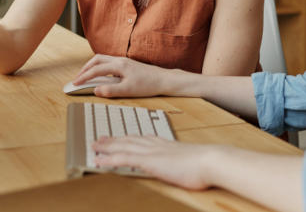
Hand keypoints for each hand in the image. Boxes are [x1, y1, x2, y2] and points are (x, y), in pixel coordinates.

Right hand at [72, 54, 169, 97]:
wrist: (164, 80)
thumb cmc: (148, 85)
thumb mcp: (128, 90)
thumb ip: (110, 90)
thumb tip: (96, 90)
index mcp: (119, 65)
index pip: (96, 70)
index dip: (83, 77)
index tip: (75, 83)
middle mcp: (120, 60)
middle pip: (96, 59)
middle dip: (85, 68)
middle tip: (78, 78)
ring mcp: (124, 61)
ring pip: (103, 59)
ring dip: (92, 66)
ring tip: (86, 76)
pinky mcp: (127, 64)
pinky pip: (109, 62)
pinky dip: (100, 67)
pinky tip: (102, 75)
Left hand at [93, 136, 217, 189]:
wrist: (210, 161)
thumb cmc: (206, 164)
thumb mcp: (192, 161)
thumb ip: (183, 162)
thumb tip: (185, 167)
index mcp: (166, 144)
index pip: (143, 138)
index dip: (129, 138)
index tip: (121, 137)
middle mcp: (156, 145)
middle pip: (129, 139)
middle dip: (114, 139)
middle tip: (100, 138)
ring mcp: (151, 152)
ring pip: (123, 147)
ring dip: (106, 146)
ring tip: (94, 146)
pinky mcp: (149, 161)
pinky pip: (123, 159)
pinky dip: (108, 159)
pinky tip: (99, 161)